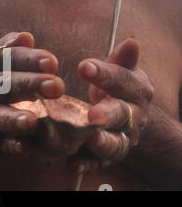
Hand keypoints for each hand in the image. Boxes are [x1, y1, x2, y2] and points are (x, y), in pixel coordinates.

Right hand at [0, 32, 69, 154]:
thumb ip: (10, 47)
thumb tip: (26, 37)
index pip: (8, 58)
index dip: (29, 60)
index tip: (52, 63)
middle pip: (5, 85)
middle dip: (30, 85)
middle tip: (56, 86)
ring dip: (14, 119)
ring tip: (32, 122)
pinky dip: (10, 144)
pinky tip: (25, 147)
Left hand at [69, 39, 153, 172]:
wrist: (125, 118)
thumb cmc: (115, 88)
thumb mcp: (120, 70)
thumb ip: (121, 60)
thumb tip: (131, 43)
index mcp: (136, 90)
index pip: (123, 80)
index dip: (105, 74)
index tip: (83, 66)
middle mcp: (132, 117)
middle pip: (122, 115)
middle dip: (108, 114)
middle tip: (92, 114)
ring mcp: (120, 138)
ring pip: (114, 143)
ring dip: (101, 143)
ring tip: (88, 139)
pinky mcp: (106, 156)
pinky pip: (97, 163)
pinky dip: (85, 164)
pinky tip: (71, 164)